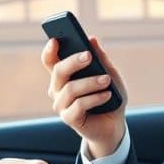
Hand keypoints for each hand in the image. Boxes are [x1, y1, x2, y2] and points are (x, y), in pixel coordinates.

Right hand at [42, 36, 127, 157]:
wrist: (114, 124)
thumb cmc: (109, 96)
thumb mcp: (110, 74)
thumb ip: (101, 58)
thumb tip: (92, 39)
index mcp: (64, 76)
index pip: (50, 60)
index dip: (50, 50)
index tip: (55, 40)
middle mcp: (58, 89)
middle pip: (58, 71)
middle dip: (73, 61)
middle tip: (89, 56)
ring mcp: (61, 104)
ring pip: (70, 89)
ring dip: (90, 82)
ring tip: (107, 79)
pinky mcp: (69, 118)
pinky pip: (79, 105)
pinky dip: (95, 98)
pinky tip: (107, 95)